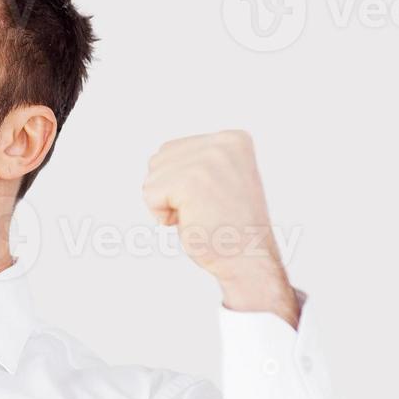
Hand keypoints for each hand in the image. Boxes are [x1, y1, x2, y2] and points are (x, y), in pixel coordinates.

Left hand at [142, 130, 299, 326]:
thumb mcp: (219, 179)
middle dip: (170, 191)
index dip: (179, 182)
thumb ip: (197, 161)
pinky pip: (150, 195)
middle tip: (204, 210)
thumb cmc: (229, 227)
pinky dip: (162, 215)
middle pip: (158, 160)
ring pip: (152, 177)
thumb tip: (156, 157)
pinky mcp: (191, 181)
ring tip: (199, 215)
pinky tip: (190, 221)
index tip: (211, 199)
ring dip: (166, 204)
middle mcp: (223, 143)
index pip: (172, 150)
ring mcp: (208, 160)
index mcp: (233, 139)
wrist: (248, 259)